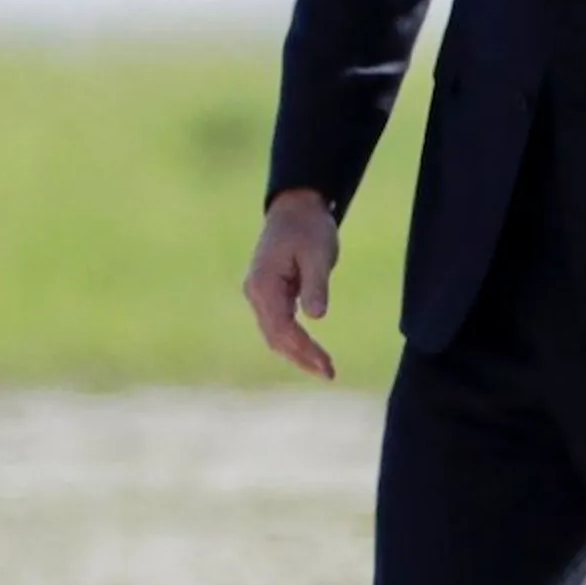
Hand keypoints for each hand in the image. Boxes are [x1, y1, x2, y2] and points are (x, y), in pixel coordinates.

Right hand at [243, 190, 341, 380]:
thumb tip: (315, 316)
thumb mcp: (318, 253)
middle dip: (301, 358)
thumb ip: (316, 284)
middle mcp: (256, 293)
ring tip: (325, 370)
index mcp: (264, 284)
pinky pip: (278, 326)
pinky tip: (312, 354)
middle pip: (275, 337)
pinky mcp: (268, 295)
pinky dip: (294, 342)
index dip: (304, 349)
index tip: (326, 365)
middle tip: (330, 374)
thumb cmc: (309, 228)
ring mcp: (259, 295)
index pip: (281, 328)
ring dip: (297, 354)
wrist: (296, 209)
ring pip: (274, 334)